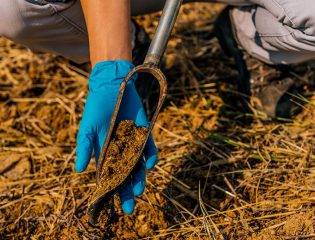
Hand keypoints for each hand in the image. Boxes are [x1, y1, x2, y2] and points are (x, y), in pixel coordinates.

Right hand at [75, 60, 157, 213]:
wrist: (113, 87)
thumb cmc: (96, 107)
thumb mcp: (87, 128)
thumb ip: (84, 147)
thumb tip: (79, 170)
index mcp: (105, 152)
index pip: (108, 176)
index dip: (110, 191)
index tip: (112, 207)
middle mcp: (121, 151)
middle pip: (125, 175)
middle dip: (127, 192)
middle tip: (130, 208)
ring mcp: (134, 143)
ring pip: (139, 166)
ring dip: (140, 179)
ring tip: (139, 190)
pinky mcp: (146, 133)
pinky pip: (150, 149)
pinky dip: (151, 157)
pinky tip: (149, 165)